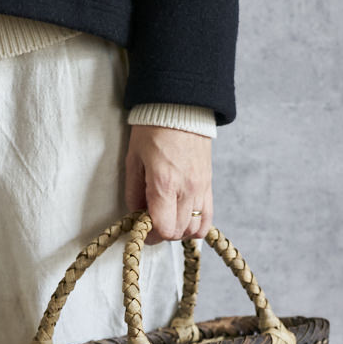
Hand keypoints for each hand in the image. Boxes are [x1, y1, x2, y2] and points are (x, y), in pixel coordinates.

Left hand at [124, 124, 212, 244]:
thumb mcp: (134, 159)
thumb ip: (133, 191)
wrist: (181, 108)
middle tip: (151, 222)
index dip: (151, 236)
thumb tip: (136, 214)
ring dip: (179, 229)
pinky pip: (207, 217)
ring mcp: (201, 188)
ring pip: (194, 228)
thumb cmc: (153, 130)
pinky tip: (184, 217)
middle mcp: (187, 189)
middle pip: (178, 232)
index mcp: (164, 183)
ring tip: (167, 218)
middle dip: (162, 233)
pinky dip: (196, 225)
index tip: (142, 230)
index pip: (164, 228)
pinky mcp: (209, 185)